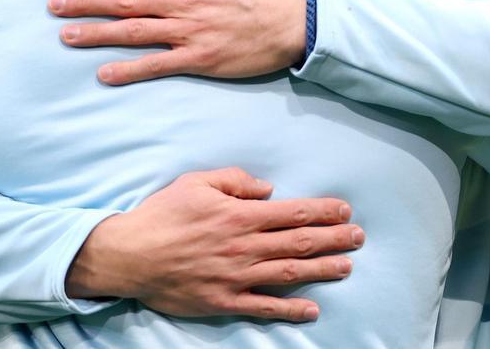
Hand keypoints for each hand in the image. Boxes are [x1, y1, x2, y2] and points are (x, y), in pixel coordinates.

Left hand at [48, 0, 307, 84]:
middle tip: (54, 6)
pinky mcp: (200, 59)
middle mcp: (183, 2)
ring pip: (134, 32)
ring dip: (97, 34)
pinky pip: (158, 65)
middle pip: (125, 1)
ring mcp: (189, 32)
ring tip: (66, 35)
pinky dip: (129, 69)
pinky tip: (104, 73)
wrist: (298, 21)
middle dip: (86, 3)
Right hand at [65, 167, 362, 321]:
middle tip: (359, 237)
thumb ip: (234, 180)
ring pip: (289, 273)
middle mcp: (244, 246)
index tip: (345, 210)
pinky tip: (311, 309)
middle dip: (333, 238)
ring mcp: (236, 277)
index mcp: (239, 215)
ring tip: (346, 266)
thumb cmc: (162, 214)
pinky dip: (290, 309)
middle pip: (298, 242)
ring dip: (321, 270)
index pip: (292, 212)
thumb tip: (266, 188)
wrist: (130, 255)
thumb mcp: (196, 182)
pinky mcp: (224, 301)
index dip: (322, 211)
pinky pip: (264, 306)